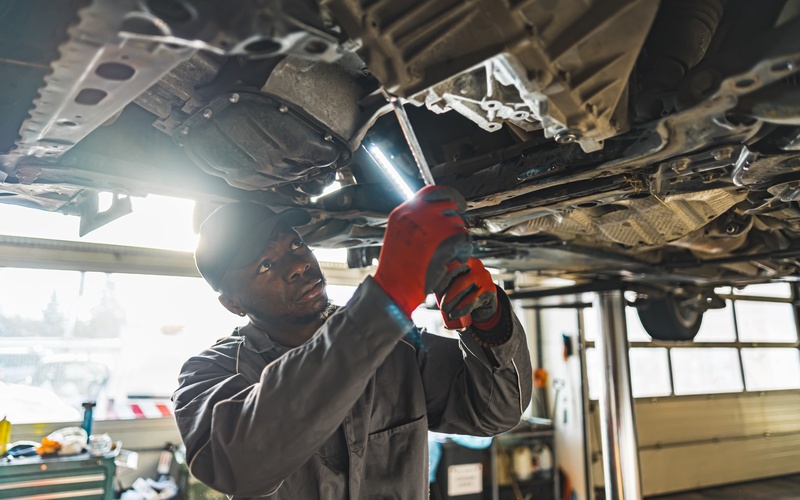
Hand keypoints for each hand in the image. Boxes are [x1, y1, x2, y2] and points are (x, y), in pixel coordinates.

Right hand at [373, 186, 470, 316]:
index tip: (457, 204)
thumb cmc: (397, 269)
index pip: (431, 192)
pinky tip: (455, 260)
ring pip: (458, 224)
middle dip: (456, 219)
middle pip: (449, 205)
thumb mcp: (401, 237)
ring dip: (459, 238)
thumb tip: (438, 214)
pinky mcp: (444, 241)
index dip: (448, 195)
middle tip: (457, 232)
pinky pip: (464, 239)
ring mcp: (430, 225)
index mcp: (402, 212)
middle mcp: (415, 214)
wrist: (393, 288)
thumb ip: (416, 222)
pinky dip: (463, 250)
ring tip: (450, 253)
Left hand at [435, 257, 499, 326]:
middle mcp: (476, 266)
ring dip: (453, 301)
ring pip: (464, 288)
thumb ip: (444, 281)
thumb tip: (425, 286)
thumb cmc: (466, 292)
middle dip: (447, 292)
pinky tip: (455, 314)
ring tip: (445, 310)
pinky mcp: (490, 290)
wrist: (486, 304)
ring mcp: (484, 277)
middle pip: (458, 277)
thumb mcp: (456, 284)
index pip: (452, 265)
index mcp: (465, 260)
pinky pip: (473, 300)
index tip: (434, 290)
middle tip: (440, 305)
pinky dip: (462, 309)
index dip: (442, 276)